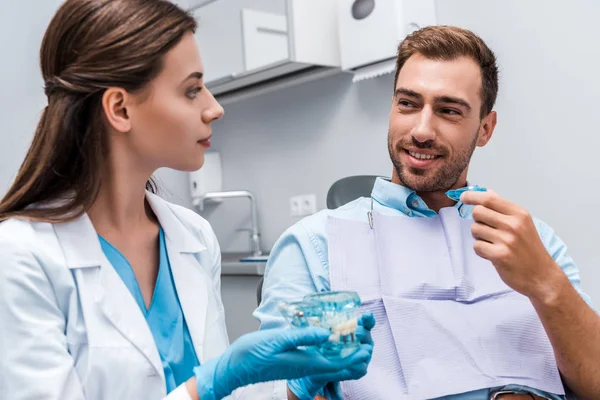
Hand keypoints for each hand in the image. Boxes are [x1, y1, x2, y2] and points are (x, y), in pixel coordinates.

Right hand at [194, 326, 372, 399]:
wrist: (235, 367)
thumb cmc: (252, 353)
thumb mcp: (277, 340)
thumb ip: (303, 336)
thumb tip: (327, 333)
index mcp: (305, 363)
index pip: (337, 364)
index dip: (355, 357)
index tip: (368, 348)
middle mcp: (305, 367)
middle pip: (337, 367)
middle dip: (354, 358)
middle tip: (367, 345)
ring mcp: (299, 366)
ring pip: (328, 364)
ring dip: (343, 355)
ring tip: (354, 342)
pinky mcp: (293, 363)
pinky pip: (318, 361)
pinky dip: (329, 353)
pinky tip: (330, 342)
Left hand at [461, 190, 563, 299]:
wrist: (542, 276)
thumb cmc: (530, 250)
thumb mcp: (523, 224)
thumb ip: (503, 209)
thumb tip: (486, 192)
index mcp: (519, 214)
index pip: (489, 198)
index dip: (472, 196)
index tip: (464, 197)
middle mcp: (513, 224)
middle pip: (478, 212)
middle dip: (477, 220)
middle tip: (487, 230)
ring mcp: (506, 240)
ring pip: (475, 229)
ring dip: (479, 237)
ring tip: (494, 244)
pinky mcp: (499, 255)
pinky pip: (477, 246)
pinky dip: (481, 250)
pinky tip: (493, 254)